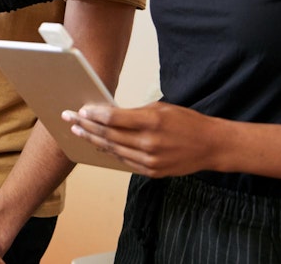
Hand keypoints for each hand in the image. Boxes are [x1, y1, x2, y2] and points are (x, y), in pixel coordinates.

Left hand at [62, 101, 220, 176]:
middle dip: (86, 126)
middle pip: (108, 135)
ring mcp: (150, 160)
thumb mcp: (161, 108)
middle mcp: (149, 143)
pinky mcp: (152, 171)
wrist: (211, 146)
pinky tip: (98, 146)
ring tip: (78, 132)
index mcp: (151, 122)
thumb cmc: (186, 121)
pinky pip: (125, 161)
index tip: (81, 110)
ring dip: (93, 140)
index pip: (114, 118)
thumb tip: (108, 114)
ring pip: (113, 149)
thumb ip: (135, 113)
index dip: (94, 115)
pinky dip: (110, 152)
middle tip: (70, 119)